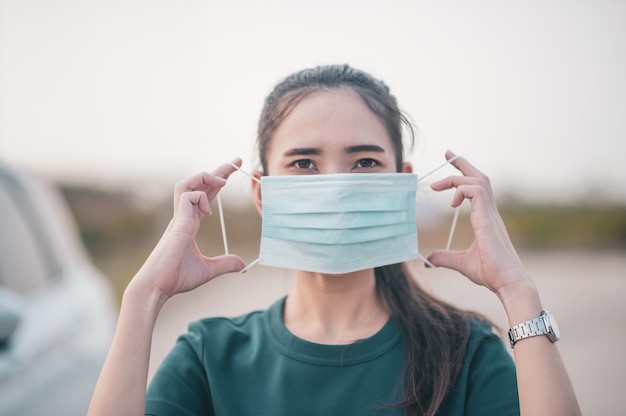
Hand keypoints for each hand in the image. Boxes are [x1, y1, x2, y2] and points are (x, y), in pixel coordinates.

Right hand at [132, 159, 245, 303]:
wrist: (157, 287)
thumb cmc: (175, 278)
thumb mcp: (207, 270)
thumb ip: (224, 264)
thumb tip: (242, 264)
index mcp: (189, 223)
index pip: (205, 195)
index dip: (218, 182)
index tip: (232, 172)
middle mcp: (183, 217)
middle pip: (198, 184)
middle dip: (218, 170)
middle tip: (237, 161)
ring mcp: (178, 218)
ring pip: (186, 183)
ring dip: (205, 177)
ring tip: (222, 181)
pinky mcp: (177, 223)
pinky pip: (188, 197)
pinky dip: (200, 197)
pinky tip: (207, 211)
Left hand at [427, 151, 530, 294]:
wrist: (507, 283)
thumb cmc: (491, 273)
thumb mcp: (461, 263)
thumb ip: (446, 257)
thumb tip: (430, 259)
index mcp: (486, 218)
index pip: (476, 188)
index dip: (463, 174)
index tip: (450, 165)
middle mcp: (490, 212)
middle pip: (480, 177)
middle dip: (463, 163)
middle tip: (447, 153)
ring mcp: (490, 214)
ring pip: (478, 180)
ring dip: (457, 176)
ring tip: (437, 186)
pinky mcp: (487, 219)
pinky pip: (476, 191)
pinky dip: (461, 190)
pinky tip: (451, 202)